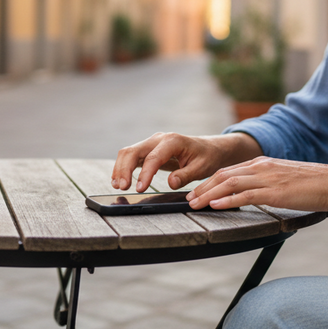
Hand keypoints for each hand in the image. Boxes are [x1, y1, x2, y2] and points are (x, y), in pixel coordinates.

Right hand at [112, 132, 261, 191]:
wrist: (210, 149)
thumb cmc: (207, 157)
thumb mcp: (201, 168)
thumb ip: (185, 175)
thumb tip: (171, 183)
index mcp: (172, 141)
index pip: (153, 157)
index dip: (144, 174)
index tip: (140, 189)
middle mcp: (159, 139)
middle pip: (133, 151)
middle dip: (124, 169)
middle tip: (122, 188)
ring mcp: (152, 143)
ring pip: (129, 152)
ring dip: (120, 168)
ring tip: (118, 186)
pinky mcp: (149, 150)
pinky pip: (132, 157)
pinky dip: (123, 167)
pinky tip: (119, 180)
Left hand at [186, 157, 327, 212]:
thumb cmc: (315, 184)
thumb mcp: (286, 180)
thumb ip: (269, 184)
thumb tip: (257, 195)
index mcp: (263, 164)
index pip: (229, 170)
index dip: (210, 181)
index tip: (197, 191)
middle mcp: (261, 167)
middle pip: (223, 175)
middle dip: (203, 187)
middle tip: (188, 199)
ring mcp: (267, 178)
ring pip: (229, 183)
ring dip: (208, 194)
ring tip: (194, 204)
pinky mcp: (275, 192)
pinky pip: (245, 195)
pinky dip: (226, 200)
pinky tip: (215, 206)